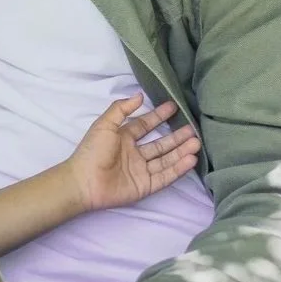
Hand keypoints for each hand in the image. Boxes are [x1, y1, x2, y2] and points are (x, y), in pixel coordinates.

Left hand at [69, 95, 199, 211]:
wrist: (83, 182)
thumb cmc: (92, 151)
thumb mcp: (104, 124)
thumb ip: (121, 109)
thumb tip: (139, 95)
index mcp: (123, 138)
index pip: (145, 125)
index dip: (158, 116)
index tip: (173, 107)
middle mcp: (134, 154)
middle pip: (160, 144)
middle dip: (176, 136)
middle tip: (192, 128)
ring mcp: (141, 171)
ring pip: (166, 160)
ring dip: (181, 151)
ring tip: (197, 142)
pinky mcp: (145, 186)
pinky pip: (165, 176)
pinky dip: (178, 168)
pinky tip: (191, 159)